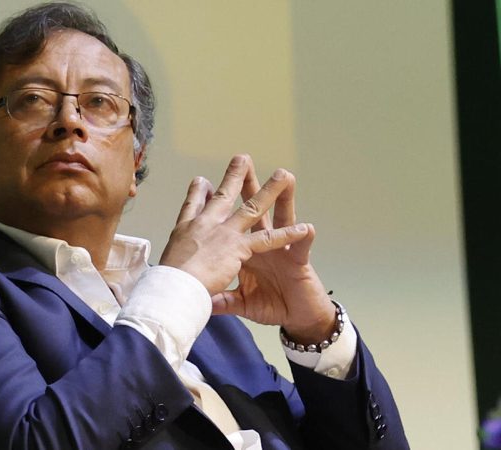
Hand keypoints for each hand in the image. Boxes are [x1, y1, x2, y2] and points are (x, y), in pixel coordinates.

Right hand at [159, 154, 310, 301]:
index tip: (202, 181)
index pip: (193, 206)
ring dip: (269, 191)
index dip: (198, 192)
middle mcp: (206, 224)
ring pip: (252, 208)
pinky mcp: (239, 247)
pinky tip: (303, 228)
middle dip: (234, 176)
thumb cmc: (169, 279)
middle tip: (243, 159)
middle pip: (223, 196)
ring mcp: (224, 233)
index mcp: (188, 229)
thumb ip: (180, 254)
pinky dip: (286, 234)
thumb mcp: (169, 258)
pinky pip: (268, 239)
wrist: (175, 286)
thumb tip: (179, 246)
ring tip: (283, 176)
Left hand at [210, 157, 334, 343]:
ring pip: (282, 219)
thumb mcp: (240, 302)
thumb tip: (201, 298)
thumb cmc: (271, 305)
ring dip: (284, 199)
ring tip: (286, 177)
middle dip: (248, 187)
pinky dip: (303, 238)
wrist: (297, 317)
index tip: (202, 182)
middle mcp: (261, 245)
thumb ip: (221, 298)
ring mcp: (281, 251)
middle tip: (242, 161)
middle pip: (252, 211)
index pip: (229, 223)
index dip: (217, 205)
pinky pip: (301, 248)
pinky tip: (308, 226)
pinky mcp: (298, 263)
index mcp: (244, 251)